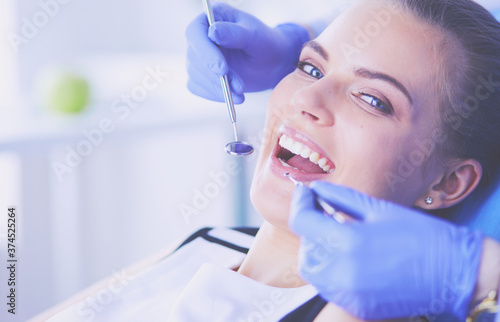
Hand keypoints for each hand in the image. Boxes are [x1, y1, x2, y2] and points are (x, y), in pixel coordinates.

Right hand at [185, 2, 308, 102]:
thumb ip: (235, 33)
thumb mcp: (255, 36)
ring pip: (196, 75)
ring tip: (241, 91)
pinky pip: (199, 88)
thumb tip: (212, 32)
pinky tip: (234, 96)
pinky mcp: (199, 75)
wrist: (270, 63)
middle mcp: (200, 36)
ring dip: (219, 87)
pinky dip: (216, 95)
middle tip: (239, 86)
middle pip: (194, 57)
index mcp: (211, 17)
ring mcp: (197, 56)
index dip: (205, 52)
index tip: (222, 70)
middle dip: (216, 76)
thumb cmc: (265, 43)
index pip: (195, 33)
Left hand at [289, 181, 483, 320]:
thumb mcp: (378, 209)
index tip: (305, 191)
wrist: (454, 272)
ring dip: (318, 251)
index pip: (302, 221)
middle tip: (323, 214)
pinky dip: (331, 270)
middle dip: (309, 229)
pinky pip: (330, 287)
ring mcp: (349, 293)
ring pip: (314, 272)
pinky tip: (349, 257)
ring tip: (338, 236)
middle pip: (305, 249)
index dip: (300, 202)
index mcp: (348, 241)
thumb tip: (316, 188)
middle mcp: (343, 271)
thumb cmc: (420, 235)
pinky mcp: (357, 306)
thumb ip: (341, 197)